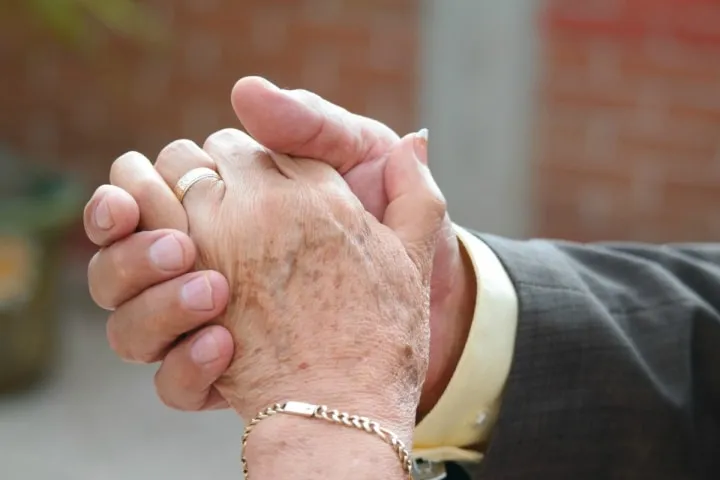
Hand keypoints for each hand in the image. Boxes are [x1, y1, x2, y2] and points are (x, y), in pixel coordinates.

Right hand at [85, 77, 475, 414]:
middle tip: (180, 248)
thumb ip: (308, 124)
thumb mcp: (360, 157)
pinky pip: (173, 385)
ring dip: (154, 306)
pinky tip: (225, 347)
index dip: (137, 190)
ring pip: (129, 327)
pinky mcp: (228, 377)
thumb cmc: (389, 215)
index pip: (147, 193)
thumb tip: (244, 90)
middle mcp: (201, 267)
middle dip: (128, 251)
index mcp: (222, 208)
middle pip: (116, 264)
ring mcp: (209, 325)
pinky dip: (187, 367)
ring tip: (213, 292)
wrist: (433, 291)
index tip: (149, 191)